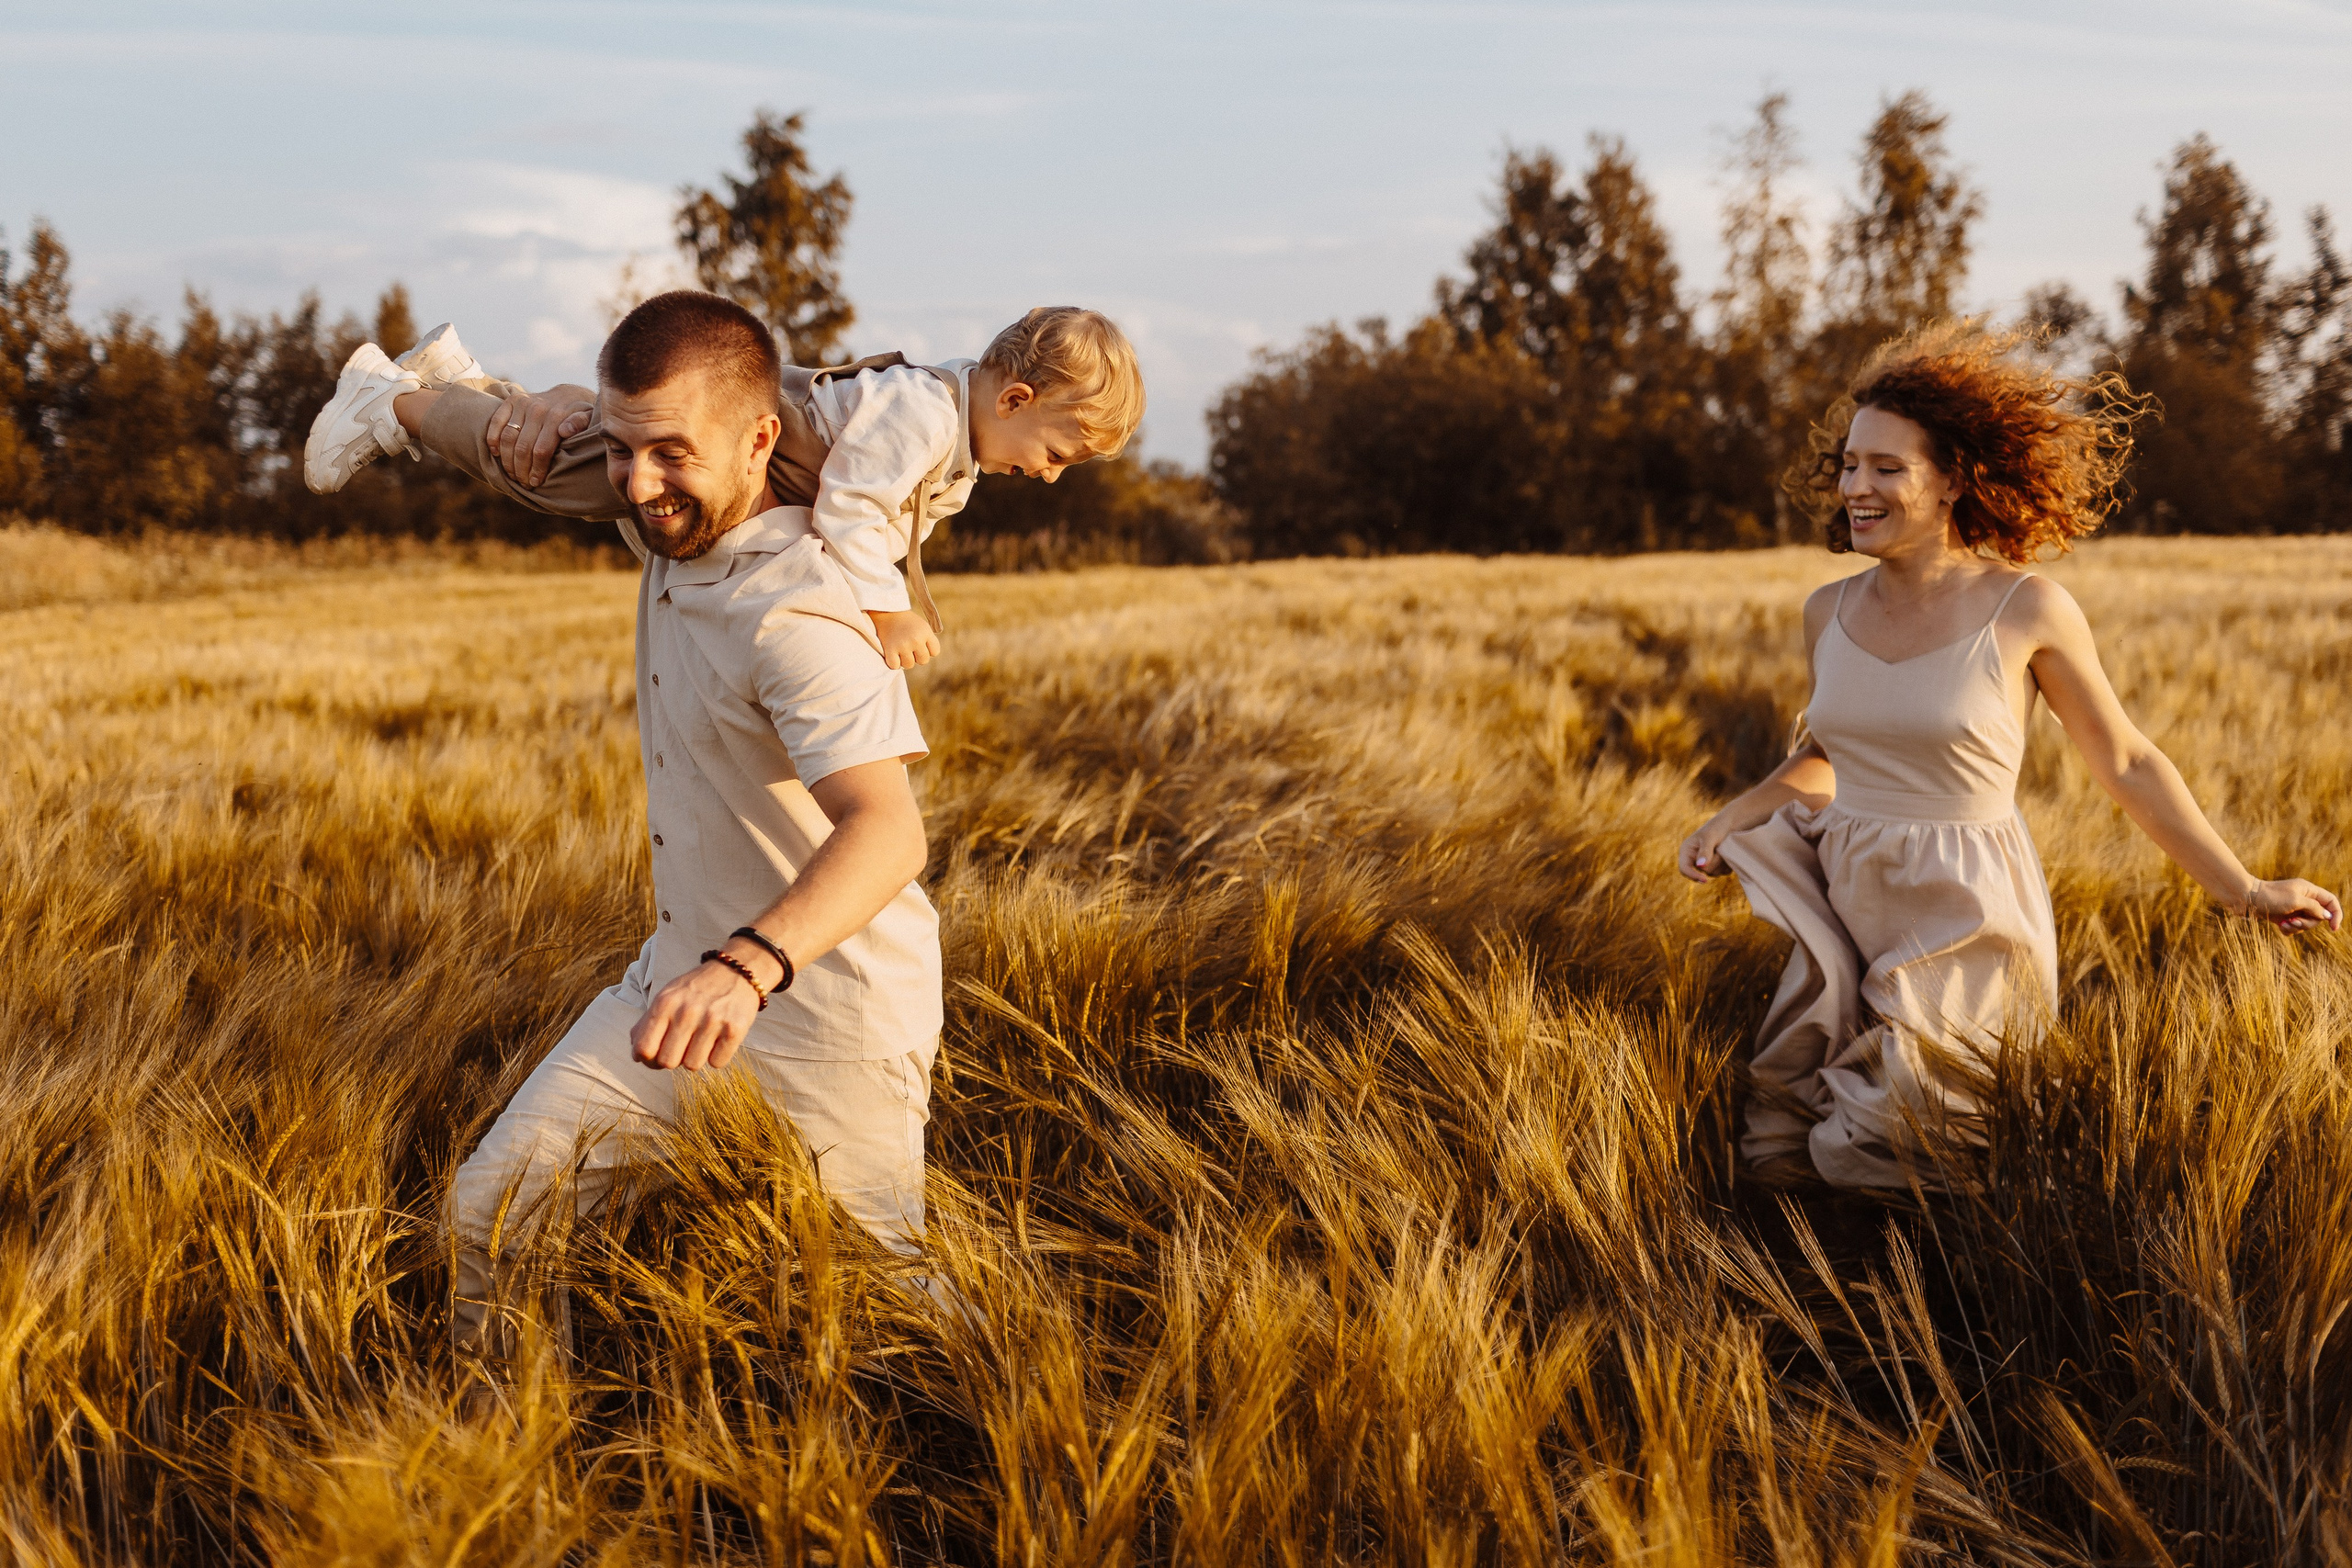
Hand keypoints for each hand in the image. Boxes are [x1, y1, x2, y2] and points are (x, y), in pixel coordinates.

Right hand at [484, 386, 593, 488]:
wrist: (568, 396)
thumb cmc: (579, 416)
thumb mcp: (589, 419)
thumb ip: (581, 424)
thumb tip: (565, 431)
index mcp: (556, 416)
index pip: (541, 451)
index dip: (537, 470)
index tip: (535, 483)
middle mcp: (537, 409)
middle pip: (522, 448)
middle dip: (521, 470)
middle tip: (523, 483)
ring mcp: (522, 403)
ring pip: (508, 438)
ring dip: (507, 460)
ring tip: (513, 475)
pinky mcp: (511, 400)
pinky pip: (496, 422)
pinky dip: (493, 439)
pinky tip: (496, 454)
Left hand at [630, 958, 762, 1071]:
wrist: (736, 971)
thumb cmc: (695, 989)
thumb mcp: (667, 996)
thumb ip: (647, 1023)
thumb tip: (636, 1055)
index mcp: (665, 1003)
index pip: (644, 1049)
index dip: (647, 1059)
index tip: (655, 1056)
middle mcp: (687, 1011)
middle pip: (667, 1062)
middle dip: (673, 1058)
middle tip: (682, 1046)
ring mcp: (712, 1021)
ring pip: (692, 1066)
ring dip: (696, 1057)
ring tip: (701, 1040)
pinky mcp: (735, 1030)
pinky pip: (717, 1063)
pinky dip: (717, 1056)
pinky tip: (718, 1040)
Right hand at [868, 609, 940, 669]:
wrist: (885, 611)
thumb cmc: (905, 621)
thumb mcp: (922, 626)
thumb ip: (928, 641)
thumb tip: (927, 657)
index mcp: (925, 632)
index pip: (934, 652)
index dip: (927, 649)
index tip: (920, 643)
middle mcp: (916, 639)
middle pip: (923, 660)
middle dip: (917, 656)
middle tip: (908, 646)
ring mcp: (902, 645)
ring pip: (909, 665)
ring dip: (904, 660)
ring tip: (900, 648)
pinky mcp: (889, 650)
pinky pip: (895, 666)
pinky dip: (893, 663)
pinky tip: (892, 654)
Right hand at [1678, 818, 1734, 883]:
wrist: (1731, 825)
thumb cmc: (1717, 827)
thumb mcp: (1710, 837)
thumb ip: (1705, 851)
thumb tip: (1700, 866)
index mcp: (1687, 851)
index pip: (1684, 869)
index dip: (1692, 876)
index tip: (1704, 880)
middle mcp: (1694, 859)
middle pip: (1702, 872)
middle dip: (1714, 862)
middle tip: (1720, 849)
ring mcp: (1706, 864)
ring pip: (1714, 873)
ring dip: (1721, 863)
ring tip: (1723, 849)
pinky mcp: (1716, 866)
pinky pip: (1722, 873)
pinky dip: (1727, 864)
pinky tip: (1728, 855)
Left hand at [2245, 879, 2343, 933]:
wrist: (2245, 898)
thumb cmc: (2270, 897)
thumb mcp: (2295, 901)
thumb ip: (2314, 908)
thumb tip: (2326, 915)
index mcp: (2308, 890)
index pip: (2330, 902)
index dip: (2336, 914)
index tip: (2334, 928)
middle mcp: (2303, 899)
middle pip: (2318, 916)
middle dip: (2308, 923)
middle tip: (2295, 921)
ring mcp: (2293, 908)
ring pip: (2305, 924)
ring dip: (2297, 927)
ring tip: (2284, 923)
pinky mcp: (2283, 916)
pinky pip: (2293, 928)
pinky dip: (2288, 929)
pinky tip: (2280, 926)